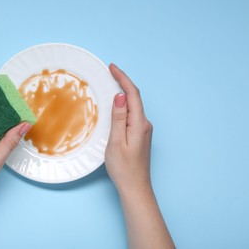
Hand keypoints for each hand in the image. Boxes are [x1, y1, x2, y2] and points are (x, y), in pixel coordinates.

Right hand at [105, 64, 152, 192]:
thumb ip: (119, 117)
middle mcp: (144, 124)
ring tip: (111, 83)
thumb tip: (120, 96)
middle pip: (134, 97)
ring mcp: (143, 130)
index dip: (123, 78)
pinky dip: (124, 105)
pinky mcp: (139, 135)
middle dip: (123, 82)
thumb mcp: (116, 141)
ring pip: (133, 106)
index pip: (132, 94)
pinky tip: (116, 105)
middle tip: (110, 72)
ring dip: (123, 93)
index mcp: (139, 124)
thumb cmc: (123, 168)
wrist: (135, 188)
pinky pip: (132, 114)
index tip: (112, 67)